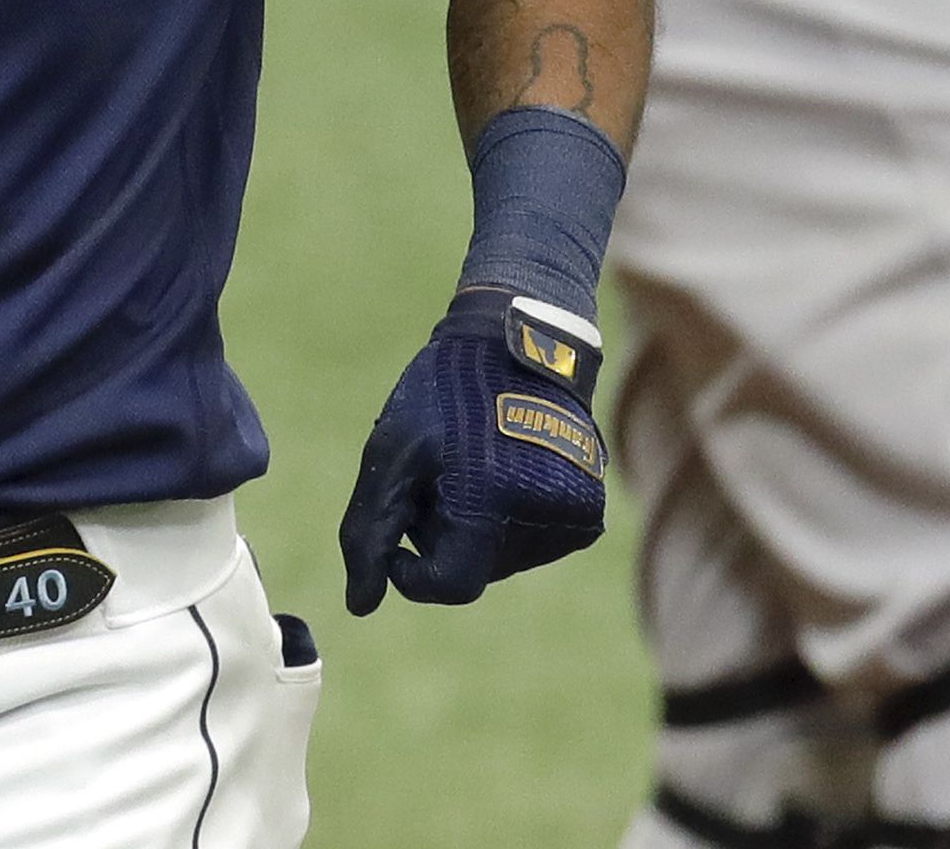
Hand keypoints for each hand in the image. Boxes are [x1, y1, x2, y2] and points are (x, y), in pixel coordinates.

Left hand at [339, 288, 608, 614]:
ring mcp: (575, 519)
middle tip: (440, 471)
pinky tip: (503, 468)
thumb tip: (360, 606)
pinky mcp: (589, 514)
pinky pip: (530, 540)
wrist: (520, 342)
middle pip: (474, 569)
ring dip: (476, 526)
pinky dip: (507, 518)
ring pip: (501, 558)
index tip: (402, 517)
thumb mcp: (392, 455)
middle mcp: (545, 520)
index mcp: (493, 504)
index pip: (449, 586)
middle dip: (445, 533)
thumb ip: (370, 533)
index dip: (412, 568)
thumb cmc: (444, 394)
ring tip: (473, 462)